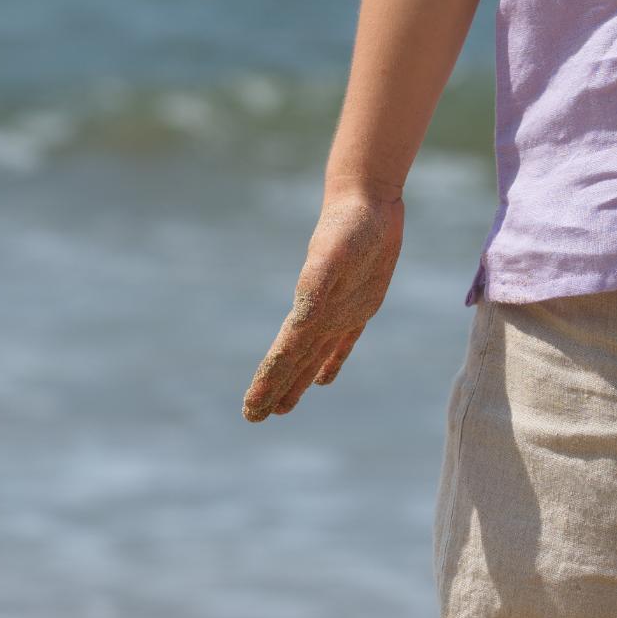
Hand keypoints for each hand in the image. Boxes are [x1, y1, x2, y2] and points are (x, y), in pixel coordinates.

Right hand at [242, 192, 404, 417]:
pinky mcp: (361, 304)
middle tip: (253, 417)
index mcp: (308, 307)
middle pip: (292, 361)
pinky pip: (343, 342)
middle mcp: (319, 314)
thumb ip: (316, 284)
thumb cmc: (350, 225)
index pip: (284, 354)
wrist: (366, 200)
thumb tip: (300, 317)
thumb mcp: (333, 256)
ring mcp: (339, 311)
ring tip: (281, 408)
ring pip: (312, 356)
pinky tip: (322, 379)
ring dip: (296, 382)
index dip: (267, 382)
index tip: (250, 409)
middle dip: (274, 389)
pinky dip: (331, 361)